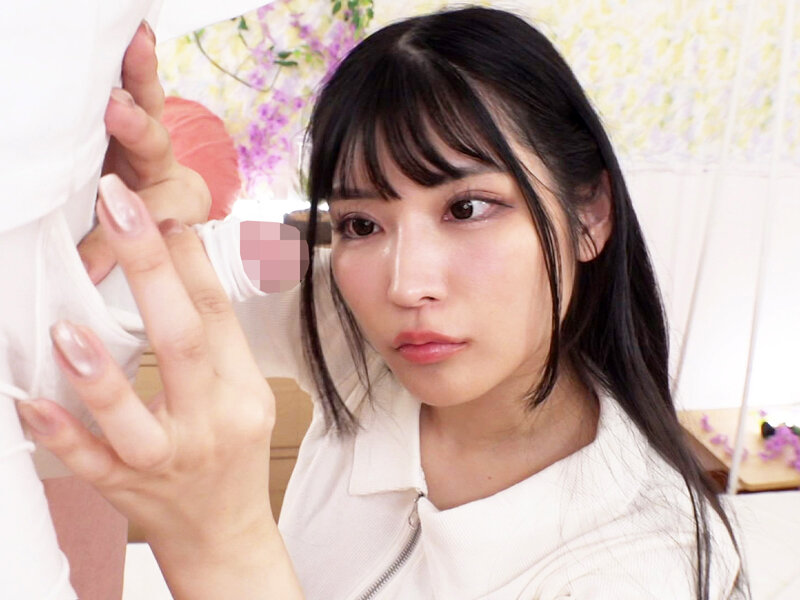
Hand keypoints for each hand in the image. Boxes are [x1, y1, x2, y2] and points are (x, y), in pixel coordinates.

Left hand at [17, 175, 300, 598]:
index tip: (164, 206)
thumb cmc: (231, 456)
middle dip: (151, 271)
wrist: (226, 538)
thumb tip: (182, 262)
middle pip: (182, 343)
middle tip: (121, 208)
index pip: (218, 314)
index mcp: (241, 390)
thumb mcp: (244, 392)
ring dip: (100, 375)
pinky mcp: (130, 491)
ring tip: (68, 327)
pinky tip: (29, 404)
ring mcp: (168, 460)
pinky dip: (61, 434)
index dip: (191, 258)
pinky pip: (92, 465)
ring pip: (134, 420)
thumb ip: (216, 338)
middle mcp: (210, 421)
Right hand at [79, 21, 210, 284]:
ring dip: (142, 75)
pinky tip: (138, 31)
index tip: (105, 224)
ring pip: (149, 103)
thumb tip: (81, 275)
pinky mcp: (135, 112)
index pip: (145, 208)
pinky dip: (138, 58)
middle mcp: (158, 164)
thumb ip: (111, 250)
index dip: (123, 229)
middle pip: (151, 143)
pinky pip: (139, 81)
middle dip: (135, 127)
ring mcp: (146, 135)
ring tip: (139, 42)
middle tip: (117, 109)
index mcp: (165, 201)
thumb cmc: (150, 223)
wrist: (169, 205)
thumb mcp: (136, 239)